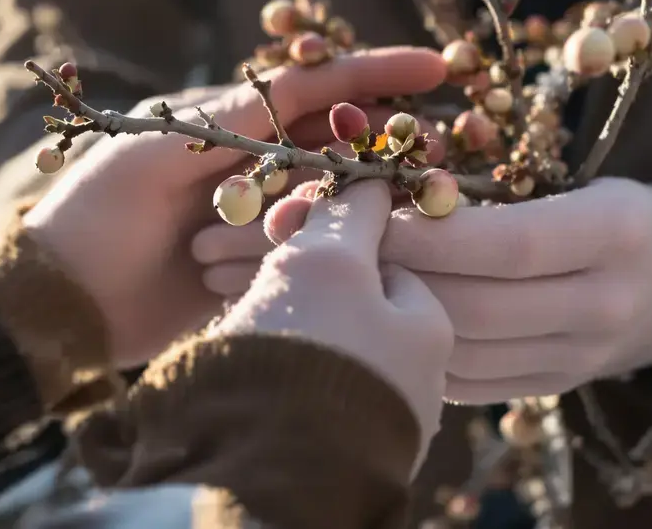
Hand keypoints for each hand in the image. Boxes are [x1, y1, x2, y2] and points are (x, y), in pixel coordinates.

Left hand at [23, 48, 447, 365]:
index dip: (373, 73)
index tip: (433, 66)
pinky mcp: (259, 266)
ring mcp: (256, 216)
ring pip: (334, 193)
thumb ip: (222, 120)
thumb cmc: (94, 214)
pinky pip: (318, 246)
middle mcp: (248, 164)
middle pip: (333, 138)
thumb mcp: (151, 152)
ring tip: (429, 194)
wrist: (62, 304)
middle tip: (439, 144)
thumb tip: (295, 86)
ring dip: (378, 190)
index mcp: (222, 123)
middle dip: (388, 135)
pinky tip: (391, 243)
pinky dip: (353, 240)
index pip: (310, 88)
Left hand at [193, 178, 651, 402]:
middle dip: (382, 276)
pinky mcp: (553, 389)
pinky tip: (358, 329)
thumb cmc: (626, 215)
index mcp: (616, 232)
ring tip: (305, 289)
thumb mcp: (590, 181)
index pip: (509, 240)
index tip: (359, 207)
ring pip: (461, 350)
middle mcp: (600, 304)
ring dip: (378, 322)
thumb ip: (511, 190)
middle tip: (300, 247)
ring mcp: (578, 359)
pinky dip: (409, 355)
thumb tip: (396, 186)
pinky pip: (469, 381)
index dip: (431, 231)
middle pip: (473, 302)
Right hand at [212, 180, 452, 466]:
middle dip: (291, 266)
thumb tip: (372, 178)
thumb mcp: (330, 262)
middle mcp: (414, 377)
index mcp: (431, 329)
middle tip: (229, 256)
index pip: (387, 256)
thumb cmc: (309, 354)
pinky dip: (266, 351)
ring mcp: (373, 415)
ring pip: (319, 335)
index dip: (329, 230)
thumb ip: (351, 214)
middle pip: (350, 296)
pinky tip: (230, 342)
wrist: (264, 472)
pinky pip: (299, 377)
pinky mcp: (328, 445)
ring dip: (270, 305)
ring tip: (220, 294)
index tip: (279, 222)